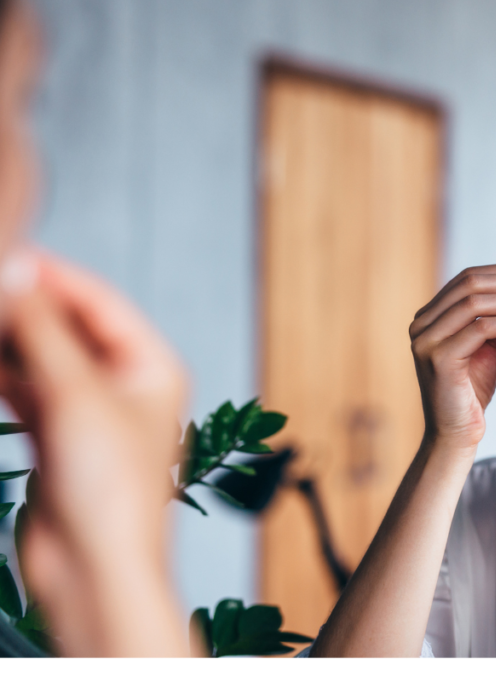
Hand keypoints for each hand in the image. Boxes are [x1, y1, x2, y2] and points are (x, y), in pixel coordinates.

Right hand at [0, 249, 188, 655]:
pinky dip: (2, 373)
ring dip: (9, 336)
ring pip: (43, 357)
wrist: (95, 568)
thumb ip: (44, 331)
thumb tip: (18, 273)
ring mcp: (91, 411)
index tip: (12, 254)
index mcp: (153, 367)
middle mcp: (127, 385)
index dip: (55, 276)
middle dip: (27, 305)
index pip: (101, 303)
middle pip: (70, 326)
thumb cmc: (112, 490)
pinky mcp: (58, 437)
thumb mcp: (76, 395)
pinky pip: (25, 389)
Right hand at [410, 264, 495, 448]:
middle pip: (470, 284)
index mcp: (429, 316)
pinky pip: (480, 328)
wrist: (457, 432)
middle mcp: (421, 323)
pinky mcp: (439, 357)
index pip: (467, 278)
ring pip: (475, 303)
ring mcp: (426, 339)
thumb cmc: (472, 390)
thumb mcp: (487, 345)